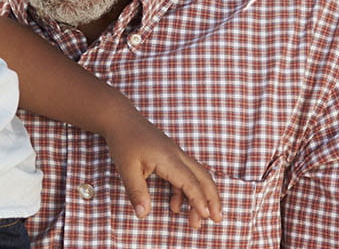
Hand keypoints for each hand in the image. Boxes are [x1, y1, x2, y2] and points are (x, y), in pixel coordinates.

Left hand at [101, 113, 223, 228]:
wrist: (121, 119)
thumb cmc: (124, 142)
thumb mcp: (126, 169)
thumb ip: (137, 192)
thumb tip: (142, 215)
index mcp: (168, 158)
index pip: (190, 182)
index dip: (199, 200)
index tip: (206, 216)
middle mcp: (177, 155)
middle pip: (203, 177)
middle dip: (213, 199)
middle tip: (217, 219)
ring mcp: (176, 154)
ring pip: (197, 176)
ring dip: (201, 197)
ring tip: (196, 220)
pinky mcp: (171, 156)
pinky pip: (185, 174)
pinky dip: (185, 191)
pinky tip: (176, 206)